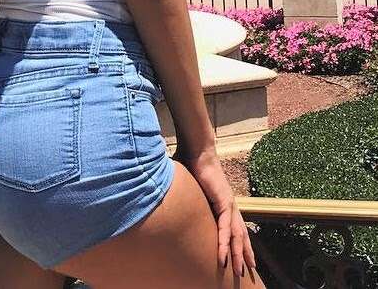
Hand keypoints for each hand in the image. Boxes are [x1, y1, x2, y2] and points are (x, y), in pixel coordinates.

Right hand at [176, 148, 255, 277]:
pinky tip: (223, 257)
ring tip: (238, 272)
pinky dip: (224, 244)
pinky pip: (225, 228)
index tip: (244, 256)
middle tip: (248, 270)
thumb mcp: (190, 186)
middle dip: (245, 253)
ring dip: (238, 255)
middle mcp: (229, 205)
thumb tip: (173, 197)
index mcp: (223, 201)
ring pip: (236, 235)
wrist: (197, 150)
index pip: (235, 226)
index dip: (240, 242)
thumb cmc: (192, 163)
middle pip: (241, 234)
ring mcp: (228, 203)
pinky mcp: (223, 202)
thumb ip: (187, 195)